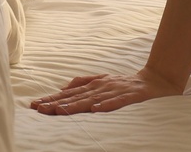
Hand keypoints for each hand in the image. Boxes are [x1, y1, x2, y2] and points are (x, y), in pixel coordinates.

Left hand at [29, 67, 182, 114]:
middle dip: (56, 103)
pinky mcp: (129, 97)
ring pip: (91, 100)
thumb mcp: (103, 79)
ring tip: (59, 111)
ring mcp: (115, 91)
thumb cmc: (126, 83)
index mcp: (94, 85)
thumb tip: (63, 86)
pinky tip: (96, 110)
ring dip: (75, 105)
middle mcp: (101, 87)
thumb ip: (84, 82)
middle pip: (75, 96)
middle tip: (39, 109)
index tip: (34, 105)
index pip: (69, 93)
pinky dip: (106, 105)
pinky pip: (116, 102)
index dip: (51, 98)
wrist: (155, 80)